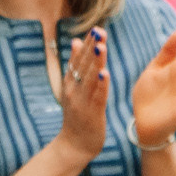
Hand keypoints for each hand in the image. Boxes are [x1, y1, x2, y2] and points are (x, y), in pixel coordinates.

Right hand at [53, 25, 111, 159]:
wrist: (73, 146)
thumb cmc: (77, 116)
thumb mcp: (73, 89)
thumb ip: (76, 66)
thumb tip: (76, 41)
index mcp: (70, 83)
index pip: (78, 59)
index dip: (86, 45)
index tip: (95, 30)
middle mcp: (74, 90)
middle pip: (84, 66)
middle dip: (92, 48)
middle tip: (99, 31)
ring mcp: (82, 101)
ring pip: (90, 78)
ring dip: (96, 62)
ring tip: (101, 47)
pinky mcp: (92, 113)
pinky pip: (97, 96)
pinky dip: (101, 85)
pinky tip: (105, 73)